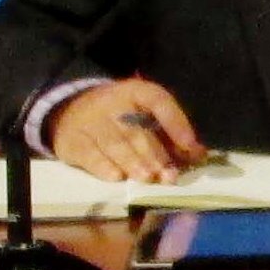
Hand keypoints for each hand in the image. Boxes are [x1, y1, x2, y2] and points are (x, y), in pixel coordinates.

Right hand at [44, 80, 199, 181]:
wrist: (70, 110)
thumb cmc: (120, 118)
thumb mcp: (144, 116)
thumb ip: (171, 135)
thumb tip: (198, 154)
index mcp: (135, 92)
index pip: (158, 100)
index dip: (176, 122)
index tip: (190, 146)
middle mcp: (113, 103)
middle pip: (136, 129)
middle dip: (155, 154)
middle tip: (168, 175)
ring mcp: (91, 121)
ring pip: (115, 143)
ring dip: (133, 161)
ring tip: (147, 177)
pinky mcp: (73, 140)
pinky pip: (89, 153)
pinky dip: (103, 165)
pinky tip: (116, 177)